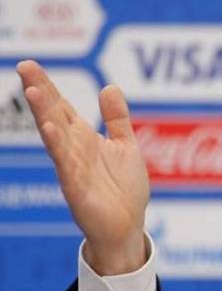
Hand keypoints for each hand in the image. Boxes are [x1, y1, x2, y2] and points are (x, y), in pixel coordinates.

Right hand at [16, 60, 149, 274]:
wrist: (127, 226)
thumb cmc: (123, 189)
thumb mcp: (124, 146)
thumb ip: (116, 119)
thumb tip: (109, 87)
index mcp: (83, 138)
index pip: (61, 107)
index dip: (47, 86)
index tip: (30, 64)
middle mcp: (74, 150)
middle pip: (54, 115)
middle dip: (40, 92)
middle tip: (24, 66)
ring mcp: (73, 168)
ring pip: (56, 136)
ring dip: (44, 114)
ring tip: (33, 91)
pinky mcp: (77, 188)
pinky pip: (67, 164)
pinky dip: (59, 147)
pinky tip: (50, 129)